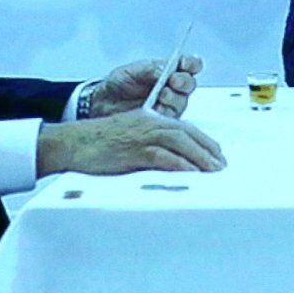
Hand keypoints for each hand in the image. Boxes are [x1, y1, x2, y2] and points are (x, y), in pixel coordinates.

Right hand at [38, 109, 225, 175]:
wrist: (73, 143)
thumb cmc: (98, 144)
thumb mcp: (130, 139)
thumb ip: (151, 146)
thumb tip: (173, 163)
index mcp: (150, 119)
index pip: (185, 128)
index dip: (204, 142)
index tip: (216, 155)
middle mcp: (149, 123)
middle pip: (187, 133)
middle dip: (207, 149)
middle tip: (220, 166)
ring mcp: (142, 135)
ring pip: (180, 142)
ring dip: (199, 157)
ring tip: (212, 171)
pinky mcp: (134, 149)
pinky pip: (162, 156)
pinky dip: (178, 164)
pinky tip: (190, 174)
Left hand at [88, 54, 203, 118]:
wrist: (103, 104)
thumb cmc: (118, 84)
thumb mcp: (130, 71)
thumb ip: (148, 69)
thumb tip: (163, 69)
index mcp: (169, 71)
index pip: (189, 65)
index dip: (191, 63)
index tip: (184, 63)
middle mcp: (173, 88)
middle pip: (189, 84)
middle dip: (183, 81)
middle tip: (173, 81)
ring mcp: (170, 106)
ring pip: (182, 102)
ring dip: (174, 98)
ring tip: (162, 96)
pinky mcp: (164, 122)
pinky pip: (171, 119)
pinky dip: (165, 114)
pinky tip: (158, 111)